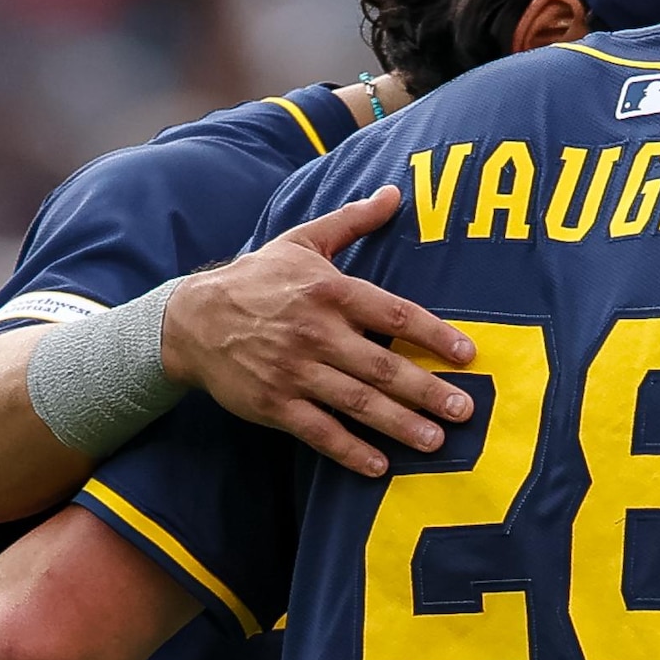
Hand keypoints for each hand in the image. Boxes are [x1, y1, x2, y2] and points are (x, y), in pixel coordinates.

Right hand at [158, 189, 479, 476]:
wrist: (191, 319)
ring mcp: (293, 371)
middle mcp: (315, 332)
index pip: (394, 314)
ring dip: (399, 424)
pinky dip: (349, 450)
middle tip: (463, 410)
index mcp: (329, 291)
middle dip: (426, 390)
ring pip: (356, 402)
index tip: (468, 354)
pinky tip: (379, 466)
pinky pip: (318, 431)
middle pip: (382, 365)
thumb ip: (352, 221)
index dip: (434, 334)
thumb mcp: (302, 241)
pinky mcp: (274, 404)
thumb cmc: (256, 279)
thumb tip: (395, 193)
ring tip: (435, 441)